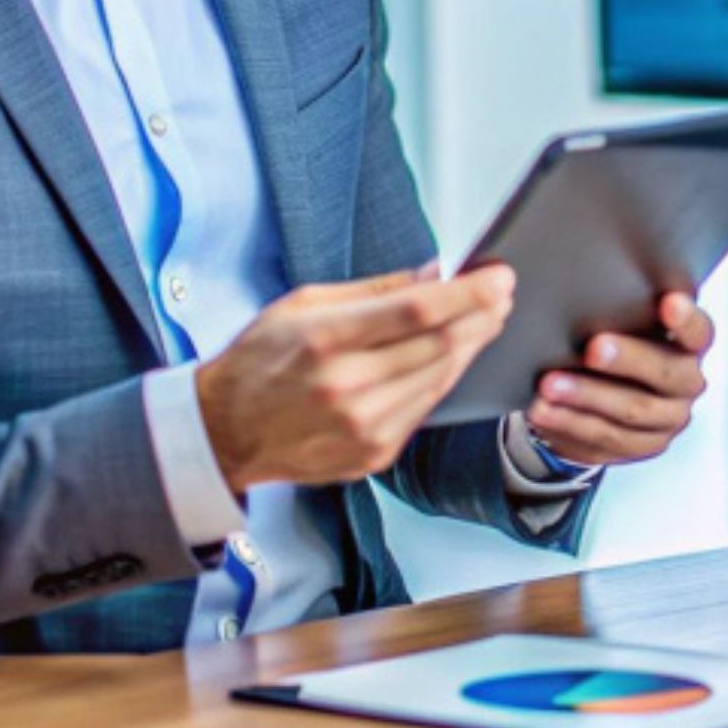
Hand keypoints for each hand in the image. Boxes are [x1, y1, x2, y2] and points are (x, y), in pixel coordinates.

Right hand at [195, 263, 513, 490]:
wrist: (224, 432)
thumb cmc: (259, 361)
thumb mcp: (303, 304)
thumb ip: (375, 290)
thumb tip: (434, 273)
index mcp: (325, 341)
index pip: (417, 311)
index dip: (467, 292)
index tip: (497, 276)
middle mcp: (347, 388)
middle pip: (440, 346)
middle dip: (481, 315)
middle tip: (503, 293)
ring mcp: (363, 427)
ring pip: (441, 379)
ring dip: (472, 346)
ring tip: (487, 319)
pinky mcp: (373, 453)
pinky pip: (426, 409)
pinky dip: (446, 378)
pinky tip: (454, 356)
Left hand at [525, 292, 713, 467]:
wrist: (603, 393)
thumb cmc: (615, 340)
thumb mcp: (623, 320)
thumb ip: (620, 305)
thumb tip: (586, 276)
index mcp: (690, 344)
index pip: (698, 332)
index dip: (685, 320)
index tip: (668, 301)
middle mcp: (686, 383)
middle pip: (666, 373)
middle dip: (627, 359)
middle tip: (592, 348)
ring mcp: (667, 419)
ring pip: (632, 410)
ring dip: (587, 396)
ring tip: (550, 384)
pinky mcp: (640, 445)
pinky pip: (606, 437)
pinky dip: (570, 422)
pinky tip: (544, 409)